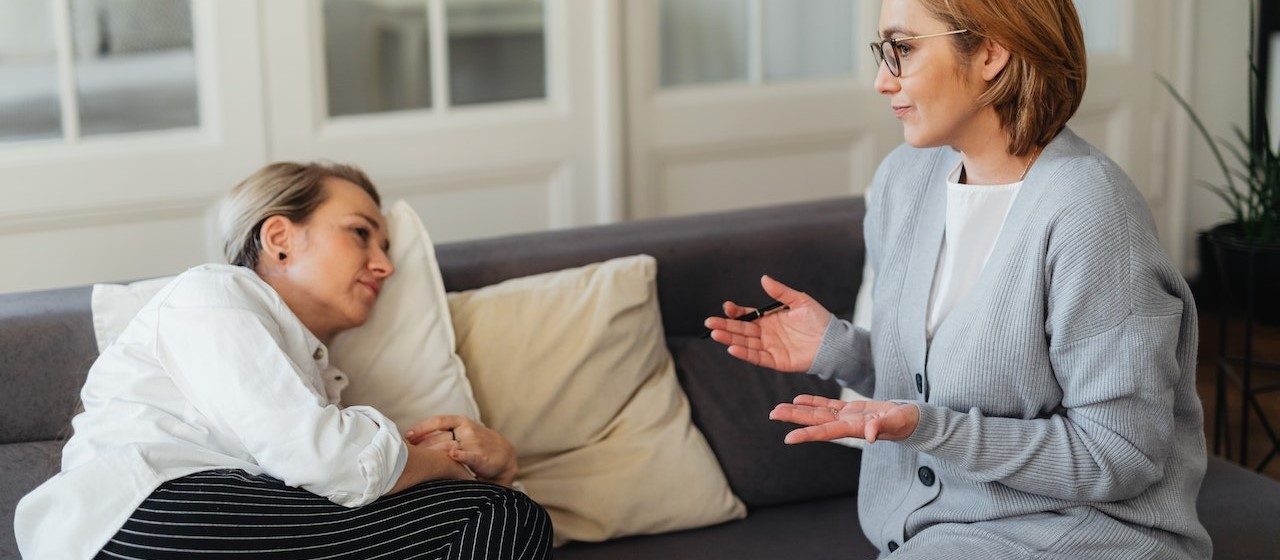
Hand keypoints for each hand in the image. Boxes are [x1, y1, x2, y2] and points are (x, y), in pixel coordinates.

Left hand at [405, 415, 517, 485]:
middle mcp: (467, 430)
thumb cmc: (478, 444)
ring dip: (433, 454)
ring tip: (420, 460)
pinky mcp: (482, 456)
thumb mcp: (463, 433)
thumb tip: (414, 438)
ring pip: (449, 447)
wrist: (506, 457)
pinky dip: (460, 455)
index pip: (438, 421)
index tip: (407, 436)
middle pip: (440, 436)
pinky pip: (469, 455)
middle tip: (408, 454)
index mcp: (462, 422)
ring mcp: (475, 443)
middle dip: (423, 446)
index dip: (422, 428)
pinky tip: (452, 455)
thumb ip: (444, 433)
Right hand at [703, 275, 832, 371]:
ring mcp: (770, 348)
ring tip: (715, 334)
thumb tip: (763, 279)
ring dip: (730, 339)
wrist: (833, 341)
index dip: (736, 313)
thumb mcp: (800, 301)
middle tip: (709, 322)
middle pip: (741, 330)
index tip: (727, 307)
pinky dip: (744, 353)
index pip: (747, 316)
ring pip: (745, 343)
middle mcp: (767, 334)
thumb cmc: (819, 320)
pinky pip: (757, 357)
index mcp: (770, 319)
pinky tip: (732, 348)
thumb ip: (781, 292)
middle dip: (725, 326)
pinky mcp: (777, 361)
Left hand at [769, 395, 918, 443]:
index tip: (788, 439)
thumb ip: (882, 427)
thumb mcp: (895, 423)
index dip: (807, 434)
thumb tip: (871, 435)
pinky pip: (827, 405)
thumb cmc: (905, 423)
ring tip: (778, 408)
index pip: (825, 432)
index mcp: (853, 429)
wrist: (911, 420)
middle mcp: (845, 424)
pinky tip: (798, 399)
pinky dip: (813, 402)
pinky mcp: (850, 410)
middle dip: (794, 418)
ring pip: (817, 413)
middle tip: (772, 414)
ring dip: (798, 410)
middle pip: (814, 421)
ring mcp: (846, 417)